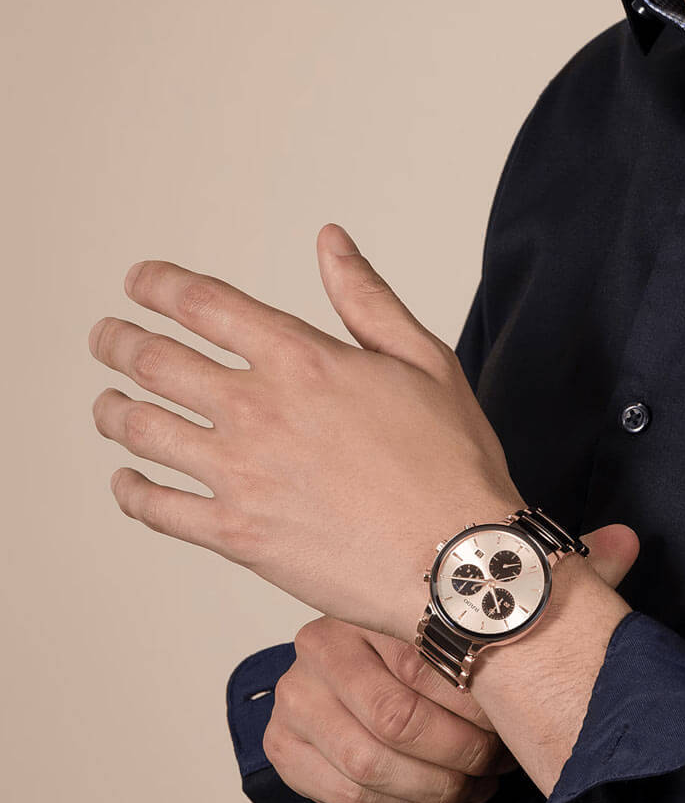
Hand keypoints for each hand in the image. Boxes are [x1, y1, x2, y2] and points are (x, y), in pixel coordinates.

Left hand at [88, 224, 523, 640]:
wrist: (458, 559)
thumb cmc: (454, 465)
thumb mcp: (426, 362)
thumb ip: (368, 299)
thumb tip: (331, 243)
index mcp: (303, 361)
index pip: (203, 305)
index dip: (159, 285)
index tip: (140, 282)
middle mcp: (257, 410)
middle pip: (154, 361)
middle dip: (118, 341)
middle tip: (107, 337)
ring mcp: (238, 474)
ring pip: (140, 429)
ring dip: (111, 409)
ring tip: (107, 404)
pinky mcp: (234, 533)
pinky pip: (154, 507)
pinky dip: (129, 490)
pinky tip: (127, 481)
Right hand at [264, 614, 515, 802]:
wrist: (381, 717)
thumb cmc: (427, 680)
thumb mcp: (453, 655)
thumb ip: (474, 660)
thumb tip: (526, 683)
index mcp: (368, 609)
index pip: (426, 665)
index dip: (477, 705)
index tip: (515, 722)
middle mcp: (318, 646)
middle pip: (397, 719)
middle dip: (460, 751)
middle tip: (496, 760)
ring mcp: (292, 698)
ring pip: (371, 764)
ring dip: (437, 785)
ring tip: (475, 782)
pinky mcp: (281, 747)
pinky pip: (348, 794)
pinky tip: (435, 797)